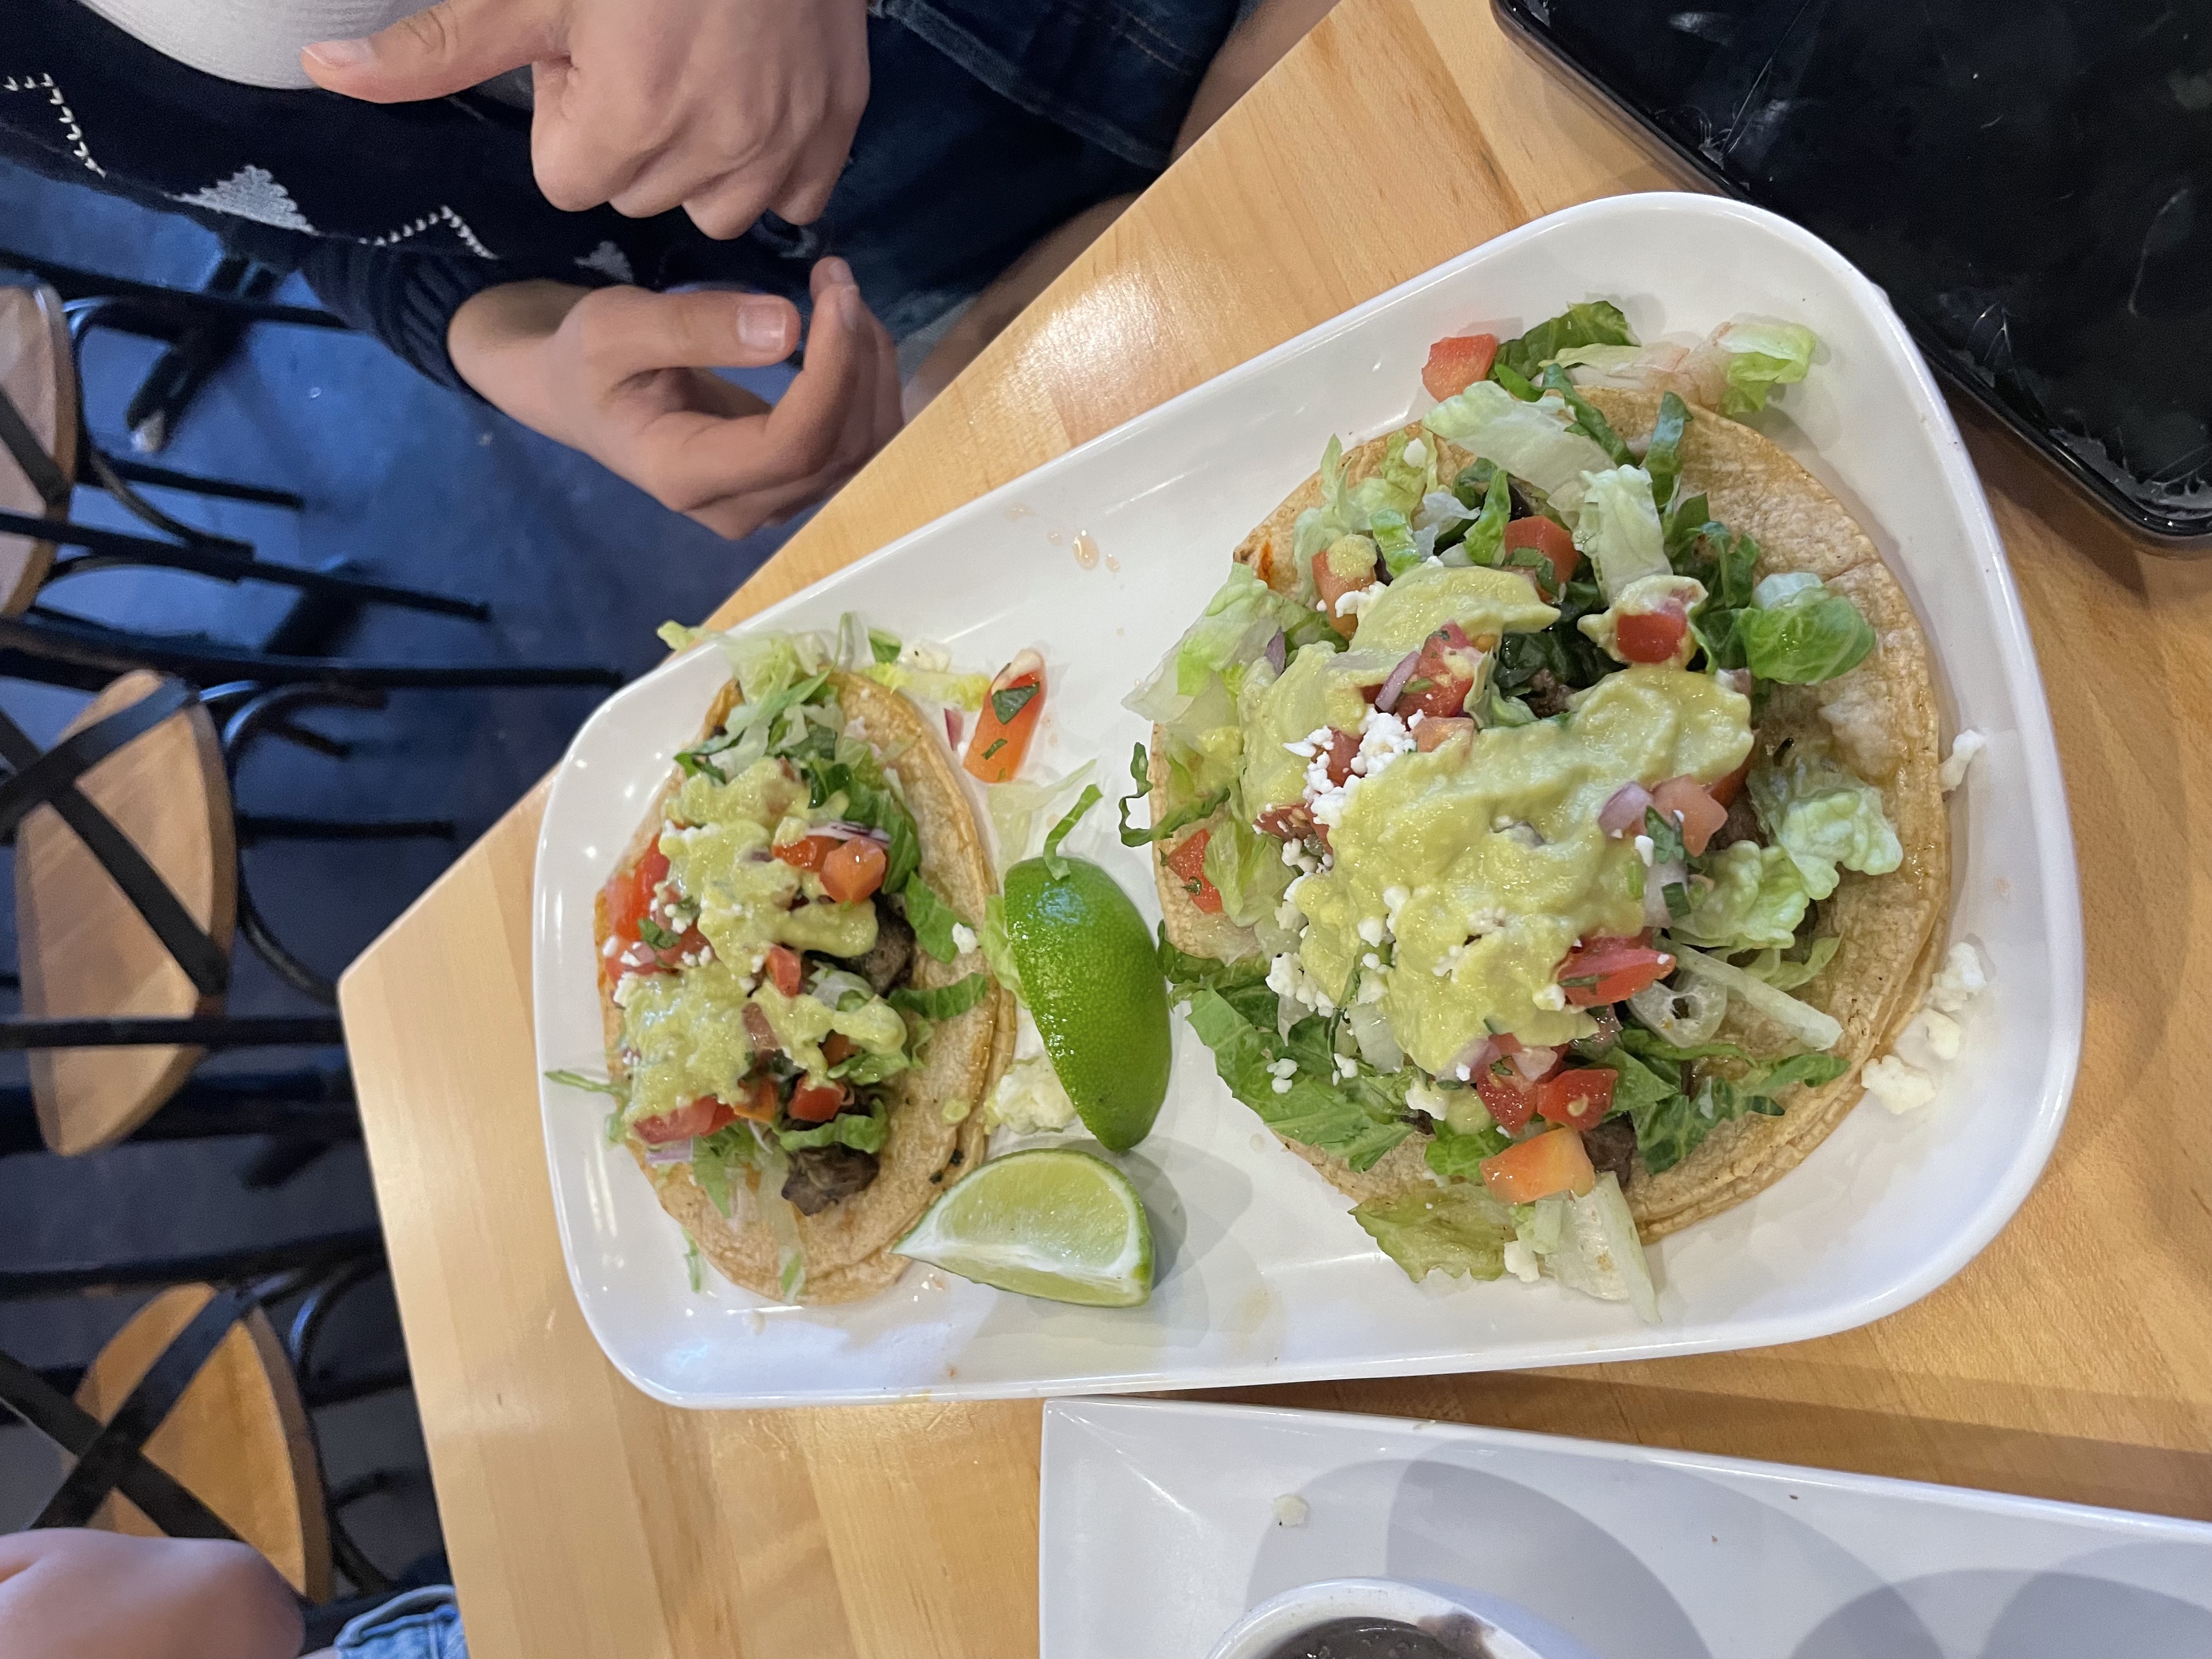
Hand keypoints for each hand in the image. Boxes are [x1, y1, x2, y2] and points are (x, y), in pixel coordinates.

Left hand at [304, 0, 869, 235]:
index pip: (567, 183)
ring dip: (703, 158)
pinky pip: (791, 195)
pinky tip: (756, 96)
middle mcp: (712, 155)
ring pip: (715, 206)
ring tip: (705, 74)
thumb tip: (320, 72)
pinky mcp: (836, 134)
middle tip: (650, 48)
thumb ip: (434, 49)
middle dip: (634, 138)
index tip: (596, 55)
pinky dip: (773, 160)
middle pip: (638, 196)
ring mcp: (783, 149)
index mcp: (627, 124)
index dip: (572, 118)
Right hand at [448, 260, 901, 538]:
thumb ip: (693, 328)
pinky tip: (845, 329)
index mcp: (685, 476)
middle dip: (857, 360)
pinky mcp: (794, 483)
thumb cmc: (588, 361)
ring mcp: (772, 503)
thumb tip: (787, 328)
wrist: (583, 398)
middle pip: (838, 451)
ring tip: (840, 293)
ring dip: (870, 368)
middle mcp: (739, 508)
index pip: (792, 445)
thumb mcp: (614, 327)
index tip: (835, 294)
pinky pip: (857, 442)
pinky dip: (867, 381)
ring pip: (861, 449)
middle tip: (836, 276)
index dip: (832, 374)